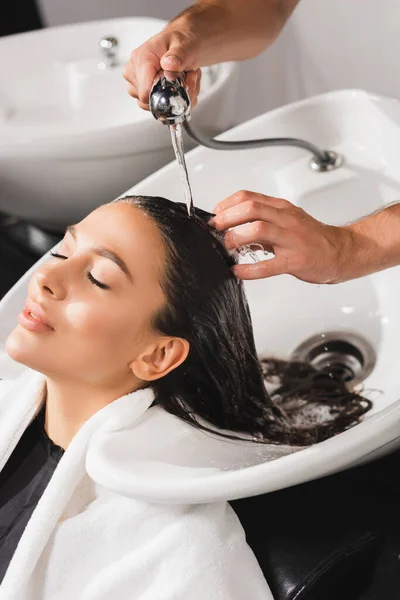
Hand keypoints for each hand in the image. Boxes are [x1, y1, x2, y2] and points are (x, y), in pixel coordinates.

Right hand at [123, 29, 201, 110]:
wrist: (184, 44)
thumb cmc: (182, 41)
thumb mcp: (185, 45)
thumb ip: (178, 56)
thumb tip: (169, 65)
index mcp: (141, 58)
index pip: (145, 93)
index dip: (166, 93)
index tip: (181, 81)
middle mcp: (134, 72)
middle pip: (152, 101)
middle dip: (176, 94)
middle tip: (189, 77)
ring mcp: (136, 84)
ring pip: (157, 106)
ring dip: (177, 96)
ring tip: (186, 78)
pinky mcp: (143, 92)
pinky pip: (159, 106)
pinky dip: (175, 98)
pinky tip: (181, 84)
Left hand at [211, 191, 357, 283]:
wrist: (341, 252)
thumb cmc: (312, 238)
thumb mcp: (288, 220)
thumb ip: (263, 221)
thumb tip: (233, 226)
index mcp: (282, 208)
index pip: (249, 197)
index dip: (228, 204)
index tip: (216, 214)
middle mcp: (286, 219)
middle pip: (251, 209)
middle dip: (228, 218)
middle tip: (216, 229)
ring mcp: (292, 239)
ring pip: (259, 230)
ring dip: (237, 238)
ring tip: (227, 247)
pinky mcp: (295, 261)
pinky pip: (269, 265)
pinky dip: (249, 269)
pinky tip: (238, 271)